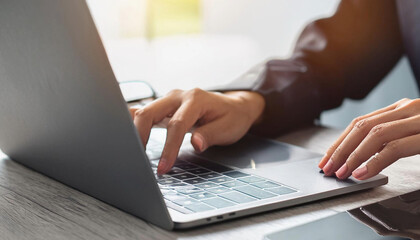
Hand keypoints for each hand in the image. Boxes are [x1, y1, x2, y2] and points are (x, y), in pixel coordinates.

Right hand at [129, 88, 264, 174]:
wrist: (235, 107)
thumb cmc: (232, 117)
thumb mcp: (228, 128)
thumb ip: (210, 135)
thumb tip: (195, 143)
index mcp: (195, 99)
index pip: (176, 125)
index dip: (169, 147)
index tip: (163, 167)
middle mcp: (178, 96)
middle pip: (150, 112)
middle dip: (141, 136)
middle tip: (139, 161)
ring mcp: (169, 100)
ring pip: (143, 111)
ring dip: (134, 132)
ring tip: (130, 152)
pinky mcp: (164, 107)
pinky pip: (145, 112)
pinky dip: (133, 123)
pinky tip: (124, 134)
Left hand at [318, 98, 419, 179]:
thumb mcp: (414, 133)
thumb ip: (390, 139)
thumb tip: (359, 157)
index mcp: (401, 108)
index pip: (361, 123)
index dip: (340, 142)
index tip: (326, 158)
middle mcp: (408, 108)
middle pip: (363, 127)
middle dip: (341, 149)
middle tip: (328, 168)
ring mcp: (419, 119)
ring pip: (375, 134)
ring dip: (353, 156)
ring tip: (342, 172)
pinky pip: (394, 148)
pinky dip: (374, 162)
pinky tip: (362, 173)